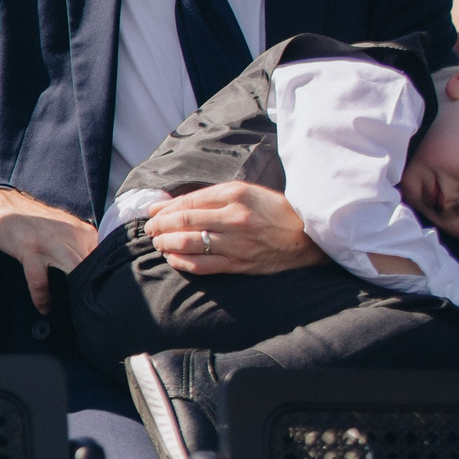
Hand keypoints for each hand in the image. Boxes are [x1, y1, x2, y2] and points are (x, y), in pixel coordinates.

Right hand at [0, 186, 97, 312]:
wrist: (5, 206)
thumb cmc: (37, 224)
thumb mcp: (66, 230)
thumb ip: (83, 247)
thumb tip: (97, 274)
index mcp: (84, 231)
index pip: (103, 259)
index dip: (104, 280)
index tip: (101, 296)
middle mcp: (71, 233)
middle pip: (92, 265)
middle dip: (95, 286)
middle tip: (92, 307)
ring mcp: (50, 241)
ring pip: (74, 269)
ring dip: (76, 291)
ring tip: (75, 311)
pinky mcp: (30, 249)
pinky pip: (40, 280)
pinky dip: (42, 297)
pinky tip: (44, 307)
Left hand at [143, 182, 322, 275]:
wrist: (307, 236)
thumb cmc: (271, 210)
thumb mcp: (242, 192)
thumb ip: (204, 198)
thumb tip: (163, 205)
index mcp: (235, 195)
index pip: (187, 202)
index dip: (164, 210)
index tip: (152, 214)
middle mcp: (235, 218)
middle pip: (184, 222)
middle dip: (159, 227)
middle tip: (150, 230)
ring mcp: (238, 243)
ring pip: (189, 244)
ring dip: (166, 244)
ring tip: (159, 243)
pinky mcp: (240, 264)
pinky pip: (202, 266)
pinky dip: (182, 262)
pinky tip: (173, 258)